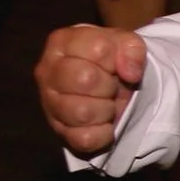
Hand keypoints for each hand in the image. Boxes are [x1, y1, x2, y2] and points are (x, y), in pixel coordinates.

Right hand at [35, 24, 146, 154]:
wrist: (105, 85)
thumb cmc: (110, 60)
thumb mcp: (125, 43)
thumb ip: (132, 48)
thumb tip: (130, 73)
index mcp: (61, 42)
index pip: (98, 48)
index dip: (115, 58)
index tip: (114, 64)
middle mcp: (47, 71)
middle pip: (85, 79)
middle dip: (109, 84)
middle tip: (111, 86)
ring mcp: (49, 103)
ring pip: (83, 112)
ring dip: (106, 110)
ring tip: (106, 102)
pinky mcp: (59, 131)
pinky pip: (85, 138)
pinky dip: (103, 133)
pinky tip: (103, 122)